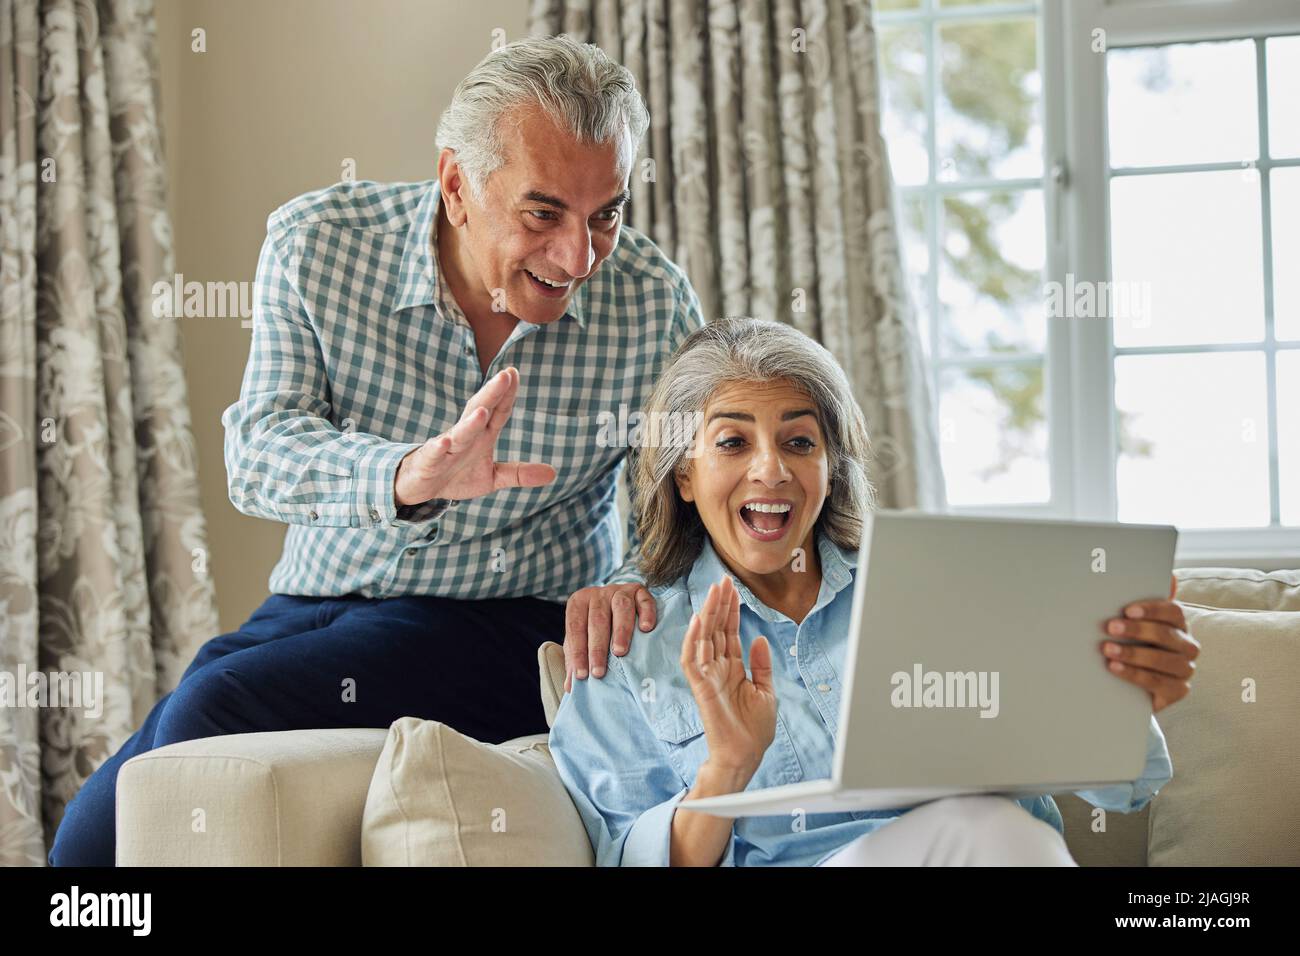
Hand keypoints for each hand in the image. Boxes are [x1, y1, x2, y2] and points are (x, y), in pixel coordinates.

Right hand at [393, 367, 555, 504]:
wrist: (419, 487)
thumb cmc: (456, 474)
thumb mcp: (492, 477)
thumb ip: (519, 473)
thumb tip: (553, 473)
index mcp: (481, 436)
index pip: (498, 412)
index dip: (507, 395)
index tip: (514, 372)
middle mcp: (464, 436)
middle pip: (479, 411)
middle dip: (491, 394)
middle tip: (505, 375)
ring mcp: (446, 449)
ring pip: (459, 433)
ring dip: (470, 422)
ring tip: (483, 410)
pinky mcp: (429, 464)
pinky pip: (433, 455)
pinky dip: (438, 449)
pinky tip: (444, 443)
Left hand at [563, 583, 655, 691]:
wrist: (615, 601)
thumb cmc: (596, 627)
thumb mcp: (582, 639)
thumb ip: (575, 660)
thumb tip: (571, 687)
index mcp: (579, 602)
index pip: (575, 628)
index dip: (577, 652)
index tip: (582, 675)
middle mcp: (599, 594)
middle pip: (597, 619)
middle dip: (597, 648)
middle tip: (599, 672)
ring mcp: (620, 590)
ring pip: (620, 607)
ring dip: (621, 631)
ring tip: (620, 652)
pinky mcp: (640, 590)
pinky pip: (644, 600)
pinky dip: (646, 613)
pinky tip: (646, 629)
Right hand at [680, 575, 776, 778]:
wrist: (745, 755)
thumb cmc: (755, 730)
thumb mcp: (765, 691)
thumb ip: (760, 665)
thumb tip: (758, 638)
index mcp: (733, 668)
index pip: (729, 632)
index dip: (731, 610)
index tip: (733, 588)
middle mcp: (718, 668)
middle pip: (717, 629)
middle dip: (720, 604)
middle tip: (723, 579)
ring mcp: (708, 676)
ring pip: (704, 637)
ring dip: (708, 613)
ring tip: (714, 590)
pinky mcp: (701, 686)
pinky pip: (693, 658)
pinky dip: (694, 639)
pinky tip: (699, 620)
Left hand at [1099, 573, 1200, 713]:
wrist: (1132, 685)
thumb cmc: (1133, 646)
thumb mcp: (1134, 625)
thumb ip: (1142, 604)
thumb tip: (1169, 575)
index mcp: (1179, 625)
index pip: (1174, 612)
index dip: (1152, 610)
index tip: (1127, 610)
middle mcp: (1188, 646)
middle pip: (1166, 635)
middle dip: (1137, 630)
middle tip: (1110, 627)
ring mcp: (1185, 670)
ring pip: (1164, 660)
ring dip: (1133, 654)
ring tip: (1107, 649)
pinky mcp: (1178, 690)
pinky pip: (1158, 682)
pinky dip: (1134, 674)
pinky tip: (1114, 667)